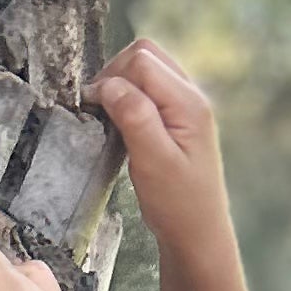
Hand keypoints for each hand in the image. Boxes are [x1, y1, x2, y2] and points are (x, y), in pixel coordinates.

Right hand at [90, 38, 227, 253]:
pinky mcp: (177, 119)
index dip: (111, 77)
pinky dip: (129, 98)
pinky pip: (149, 90)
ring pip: (146, 70)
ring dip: (122, 85)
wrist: (198, 235)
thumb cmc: (177, 204)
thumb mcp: (153, 160)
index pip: (142, 62)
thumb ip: (134, 115)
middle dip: (116, 74)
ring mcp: (186, 106)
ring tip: (109, 118)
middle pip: (145, 56)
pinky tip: (122, 124)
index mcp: (189, 103)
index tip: (93, 107)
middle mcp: (191, 97)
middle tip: (99, 109)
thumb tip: (108, 84)